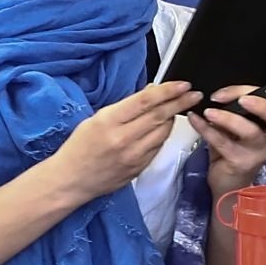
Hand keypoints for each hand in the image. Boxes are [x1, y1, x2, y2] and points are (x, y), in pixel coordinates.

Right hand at [55, 81, 196, 201]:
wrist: (71, 179)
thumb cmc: (79, 146)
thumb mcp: (96, 119)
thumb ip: (125, 107)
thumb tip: (151, 94)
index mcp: (109, 122)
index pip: (146, 101)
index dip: (168, 91)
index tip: (183, 85)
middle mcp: (123, 139)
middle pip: (160, 116)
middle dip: (180, 102)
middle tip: (194, 94)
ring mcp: (133, 156)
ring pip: (163, 132)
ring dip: (173, 118)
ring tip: (178, 109)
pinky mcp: (139, 168)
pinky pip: (158, 147)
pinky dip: (163, 135)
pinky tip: (162, 128)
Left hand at [193, 86, 265, 195]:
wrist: (228, 181)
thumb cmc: (235, 149)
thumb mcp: (239, 126)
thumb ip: (236, 109)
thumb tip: (222, 93)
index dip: (264, 99)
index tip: (243, 93)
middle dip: (261, 106)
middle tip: (242, 99)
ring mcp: (256, 153)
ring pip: (249, 132)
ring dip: (228, 118)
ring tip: (210, 111)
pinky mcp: (239, 163)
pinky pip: (222, 142)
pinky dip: (206, 128)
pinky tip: (195, 119)